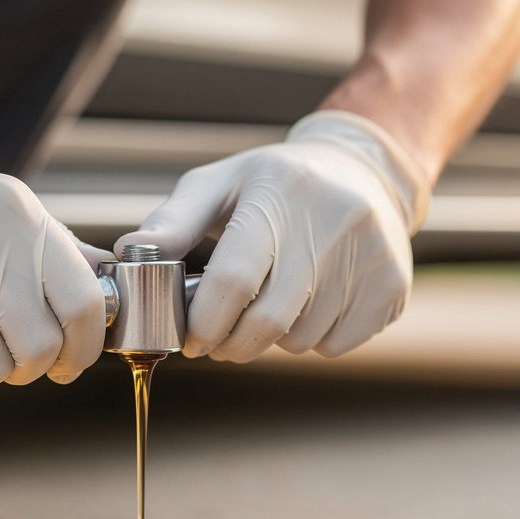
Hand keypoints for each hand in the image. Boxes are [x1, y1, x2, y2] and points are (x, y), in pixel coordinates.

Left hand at [115, 111, 429, 360]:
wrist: (363, 172)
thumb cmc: (273, 186)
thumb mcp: (219, 187)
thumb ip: (172, 222)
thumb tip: (127, 254)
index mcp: (280, 194)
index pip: (233, 282)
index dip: (204, 324)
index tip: (191, 340)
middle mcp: (334, 222)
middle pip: (267, 323)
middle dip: (231, 345)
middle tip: (219, 341)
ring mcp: (370, 257)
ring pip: (299, 340)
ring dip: (272, 340)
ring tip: (271, 304)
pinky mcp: (392, 287)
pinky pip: (334, 346)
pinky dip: (311, 340)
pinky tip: (309, 305)